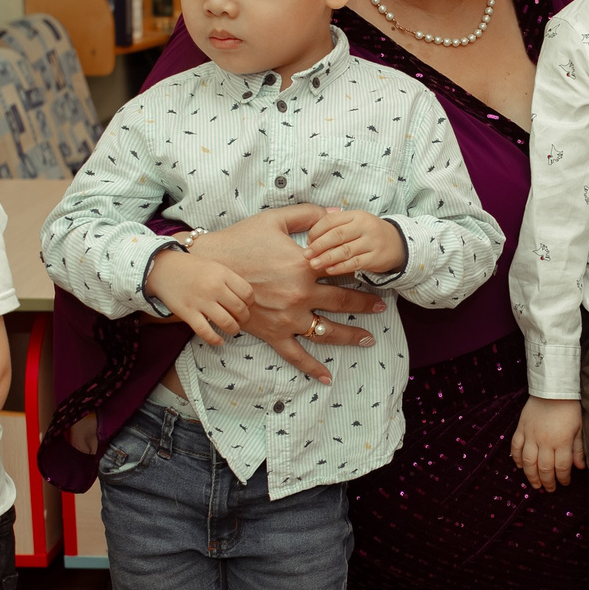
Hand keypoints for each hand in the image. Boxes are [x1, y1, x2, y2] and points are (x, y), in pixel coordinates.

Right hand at [145, 248, 254, 345]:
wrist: (162, 269)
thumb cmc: (191, 268)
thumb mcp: (214, 267)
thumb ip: (228, 280)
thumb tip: (244, 300)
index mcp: (222, 274)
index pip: (247, 293)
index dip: (250, 302)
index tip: (246, 305)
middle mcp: (214, 288)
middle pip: (239, 309)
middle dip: (244, 317)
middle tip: (241, 319)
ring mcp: (200, 302)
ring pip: (226, 322)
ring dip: (234, 329)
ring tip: (233, 329)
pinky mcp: (188, 313)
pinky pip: (206, 332)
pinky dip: (215, 339)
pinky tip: (219, 341)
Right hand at [188, 206, 387, 381]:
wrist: (207, 269)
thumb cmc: (240, 241)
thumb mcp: (274, 220)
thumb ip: (309, 214)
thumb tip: (336, 212)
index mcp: (304, 265)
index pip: (342, 270)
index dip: (361, 271)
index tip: (374, 273)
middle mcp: (300, 295)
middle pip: (343, 303)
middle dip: (365, 306)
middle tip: (381, 308)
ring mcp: (288, 318)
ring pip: (327, 331)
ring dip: (351, 336)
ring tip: (368, 339)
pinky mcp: (273, 333)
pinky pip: (296, 355)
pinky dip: (312, 368)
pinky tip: (327, 377)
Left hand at [304, 208, 404, 277]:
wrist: (399, 244)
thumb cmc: (370, 234)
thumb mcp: (356, 223)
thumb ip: (337, 225)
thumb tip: (311, 234)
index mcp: (356, 215)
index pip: (331, 220)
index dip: (316, 231)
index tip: (308, 241)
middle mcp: (365, 226)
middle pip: (337, 235)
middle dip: (319, 245)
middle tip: (306, 254)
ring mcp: (372, 242)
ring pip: (345, 250)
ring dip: (327, 258)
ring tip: (314, 264)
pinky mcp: (376, 257)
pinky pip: (355, 263)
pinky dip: (341, 267)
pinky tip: (330, 270)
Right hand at [510, 397, 584, 491]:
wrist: (553, 388)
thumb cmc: (570, 408)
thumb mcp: (579, 428)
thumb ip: (579, 449)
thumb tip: (580, 468)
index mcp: (561, 442)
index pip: (562, 468)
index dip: (562, 479)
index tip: (564, 483)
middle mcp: (545, 441)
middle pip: (543, 469)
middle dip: (547, 482)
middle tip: (549, 489)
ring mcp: (531, 435)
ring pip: (527, 462)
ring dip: (530, 476)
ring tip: (535, 484)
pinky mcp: (521, 428)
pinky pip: (515, 447)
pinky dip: (516, 458)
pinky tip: (519, 466)